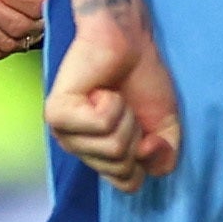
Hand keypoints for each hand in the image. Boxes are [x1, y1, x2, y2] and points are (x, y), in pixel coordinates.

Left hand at [44, 6, 180, 192]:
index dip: (147, 156)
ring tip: (112, 95)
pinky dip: (112, 103)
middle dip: (136, 133)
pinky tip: (101, 89)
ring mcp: (64, 133)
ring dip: (125, 115)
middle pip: (121, 167)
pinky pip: (101, 124)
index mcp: (98, 156)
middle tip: (125, 104)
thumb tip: (143, 155)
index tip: (142, 125)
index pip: (128, 183)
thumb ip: (162, 159)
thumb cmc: (142, 79)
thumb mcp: (165, 128)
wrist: (128, 38)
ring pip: (113, 146)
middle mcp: (78, 149)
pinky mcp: (57, 113)